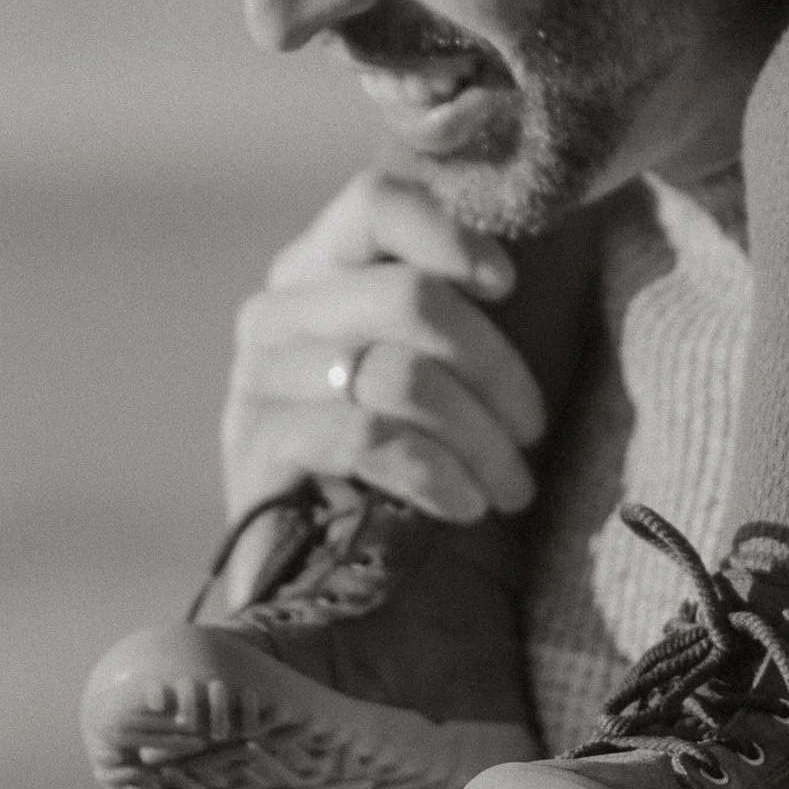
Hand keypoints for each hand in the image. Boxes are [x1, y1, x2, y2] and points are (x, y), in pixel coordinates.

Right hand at [222, 168, 549, 525]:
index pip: (376, 203)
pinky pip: (367, 437)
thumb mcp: (435, 364)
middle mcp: (277, 310)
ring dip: (478, 437)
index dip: (450, 233)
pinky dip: (436, 473)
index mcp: (321, 266)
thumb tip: (528, 258)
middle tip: (532, 429)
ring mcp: (258, 379)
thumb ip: (460, 299)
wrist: (340, 586)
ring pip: (399, 375)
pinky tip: (467, 505)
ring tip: (511, 486)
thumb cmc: (409, 455)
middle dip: (494, 367)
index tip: (507, 284)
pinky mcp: (256, 450)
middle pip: (407, 297)